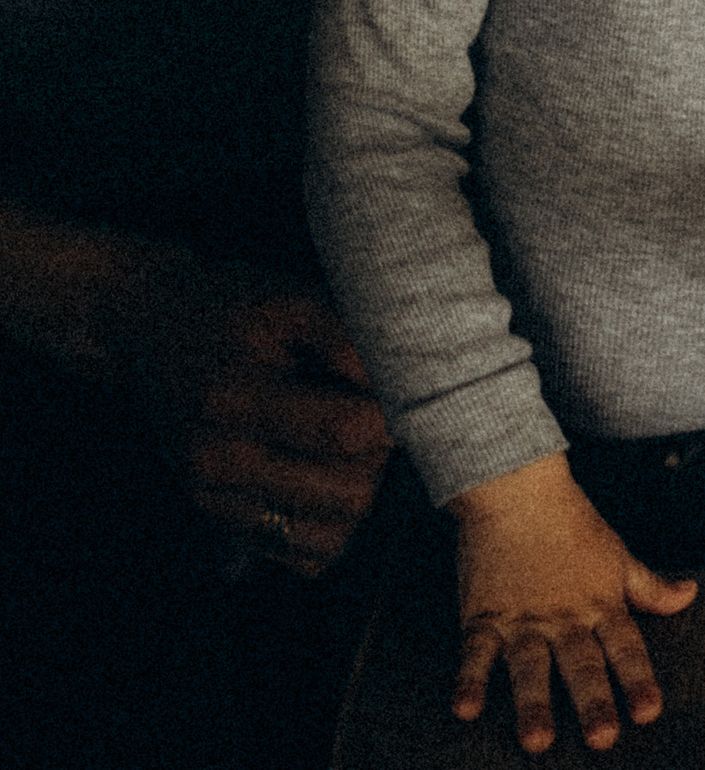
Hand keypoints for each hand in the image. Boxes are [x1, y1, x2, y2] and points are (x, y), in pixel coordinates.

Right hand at [132, 267, 393, 576]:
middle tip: (373, 420)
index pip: (345, 433)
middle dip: (380, 459)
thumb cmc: (232, 309)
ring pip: (330, 538)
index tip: (396, 393)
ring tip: (350, 451)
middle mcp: (217, 460)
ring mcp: (212, 499)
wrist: (149, 327)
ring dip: (359, 498)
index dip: (392, 415)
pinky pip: (301, 558)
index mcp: (234, 399)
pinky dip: (330, 529)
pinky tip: (328, 481)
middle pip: (346, 494)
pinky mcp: (218, 521)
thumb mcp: (292, 300)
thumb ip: (349, 342)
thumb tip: (402, 389)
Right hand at [449, 455, 696, 752]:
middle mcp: (564, 617)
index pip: (626, 648)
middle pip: (581, 664)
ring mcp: (522, 619)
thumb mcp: (618, 556)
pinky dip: (469, 679)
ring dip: (533, 703)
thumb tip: (690, 595)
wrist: (518, 490)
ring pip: (529, 666)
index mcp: (601, 605)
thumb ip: (650, 587)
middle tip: (603, 739)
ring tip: (538, 741)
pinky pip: (474, 652)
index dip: (638, 680)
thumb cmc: (572, 525)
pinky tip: (466, 709)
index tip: (649, 712)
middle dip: (593, 702)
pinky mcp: (483, 616)